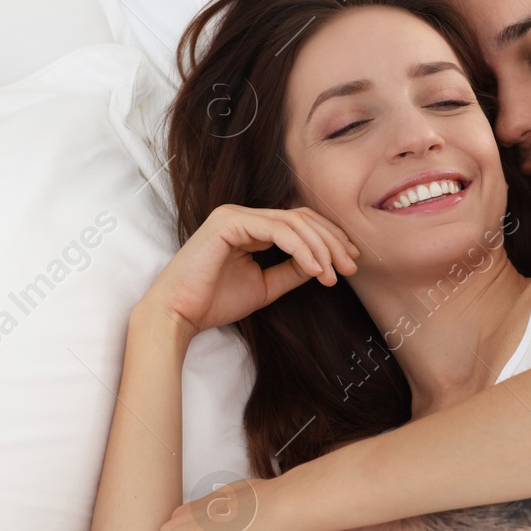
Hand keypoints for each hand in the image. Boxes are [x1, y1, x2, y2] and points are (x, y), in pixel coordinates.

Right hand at [140, 204, 358, 337]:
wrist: (179, 315)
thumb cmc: (214, 302)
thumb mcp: (266, 286)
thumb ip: (292, 271)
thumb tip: (323, 263)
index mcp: (251, 227)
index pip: (299, 223)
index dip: (329, 239)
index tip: (350, 262)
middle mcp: (244, 215)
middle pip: (302, 218)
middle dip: (332, 241)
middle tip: (351, 267)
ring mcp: (235, 215)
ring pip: (294, 222)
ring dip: (321, 248)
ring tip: (334, 274)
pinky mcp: (229, 222)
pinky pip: (278, 230)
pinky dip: (302, 249)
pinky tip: (316, 269)